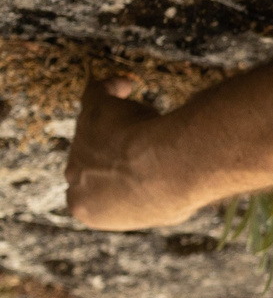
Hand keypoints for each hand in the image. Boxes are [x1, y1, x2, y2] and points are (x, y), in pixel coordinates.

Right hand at [66, 75, 195, 229]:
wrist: (166, 167)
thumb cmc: (172, 193)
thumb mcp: (163, 211)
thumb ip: (150, 202)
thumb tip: (164, 195)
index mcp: (86, 207)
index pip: (93, 195)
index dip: (117, 184)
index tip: (138, 177)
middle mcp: (74, 175)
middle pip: (90, 162)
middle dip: (116, 156)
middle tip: (147, 152)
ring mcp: (80, 141)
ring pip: (98, 128)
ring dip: (122, 125)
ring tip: (152, 125)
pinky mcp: (92, 112)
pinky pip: (97, 94)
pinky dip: (111, 88)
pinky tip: (127, 85)